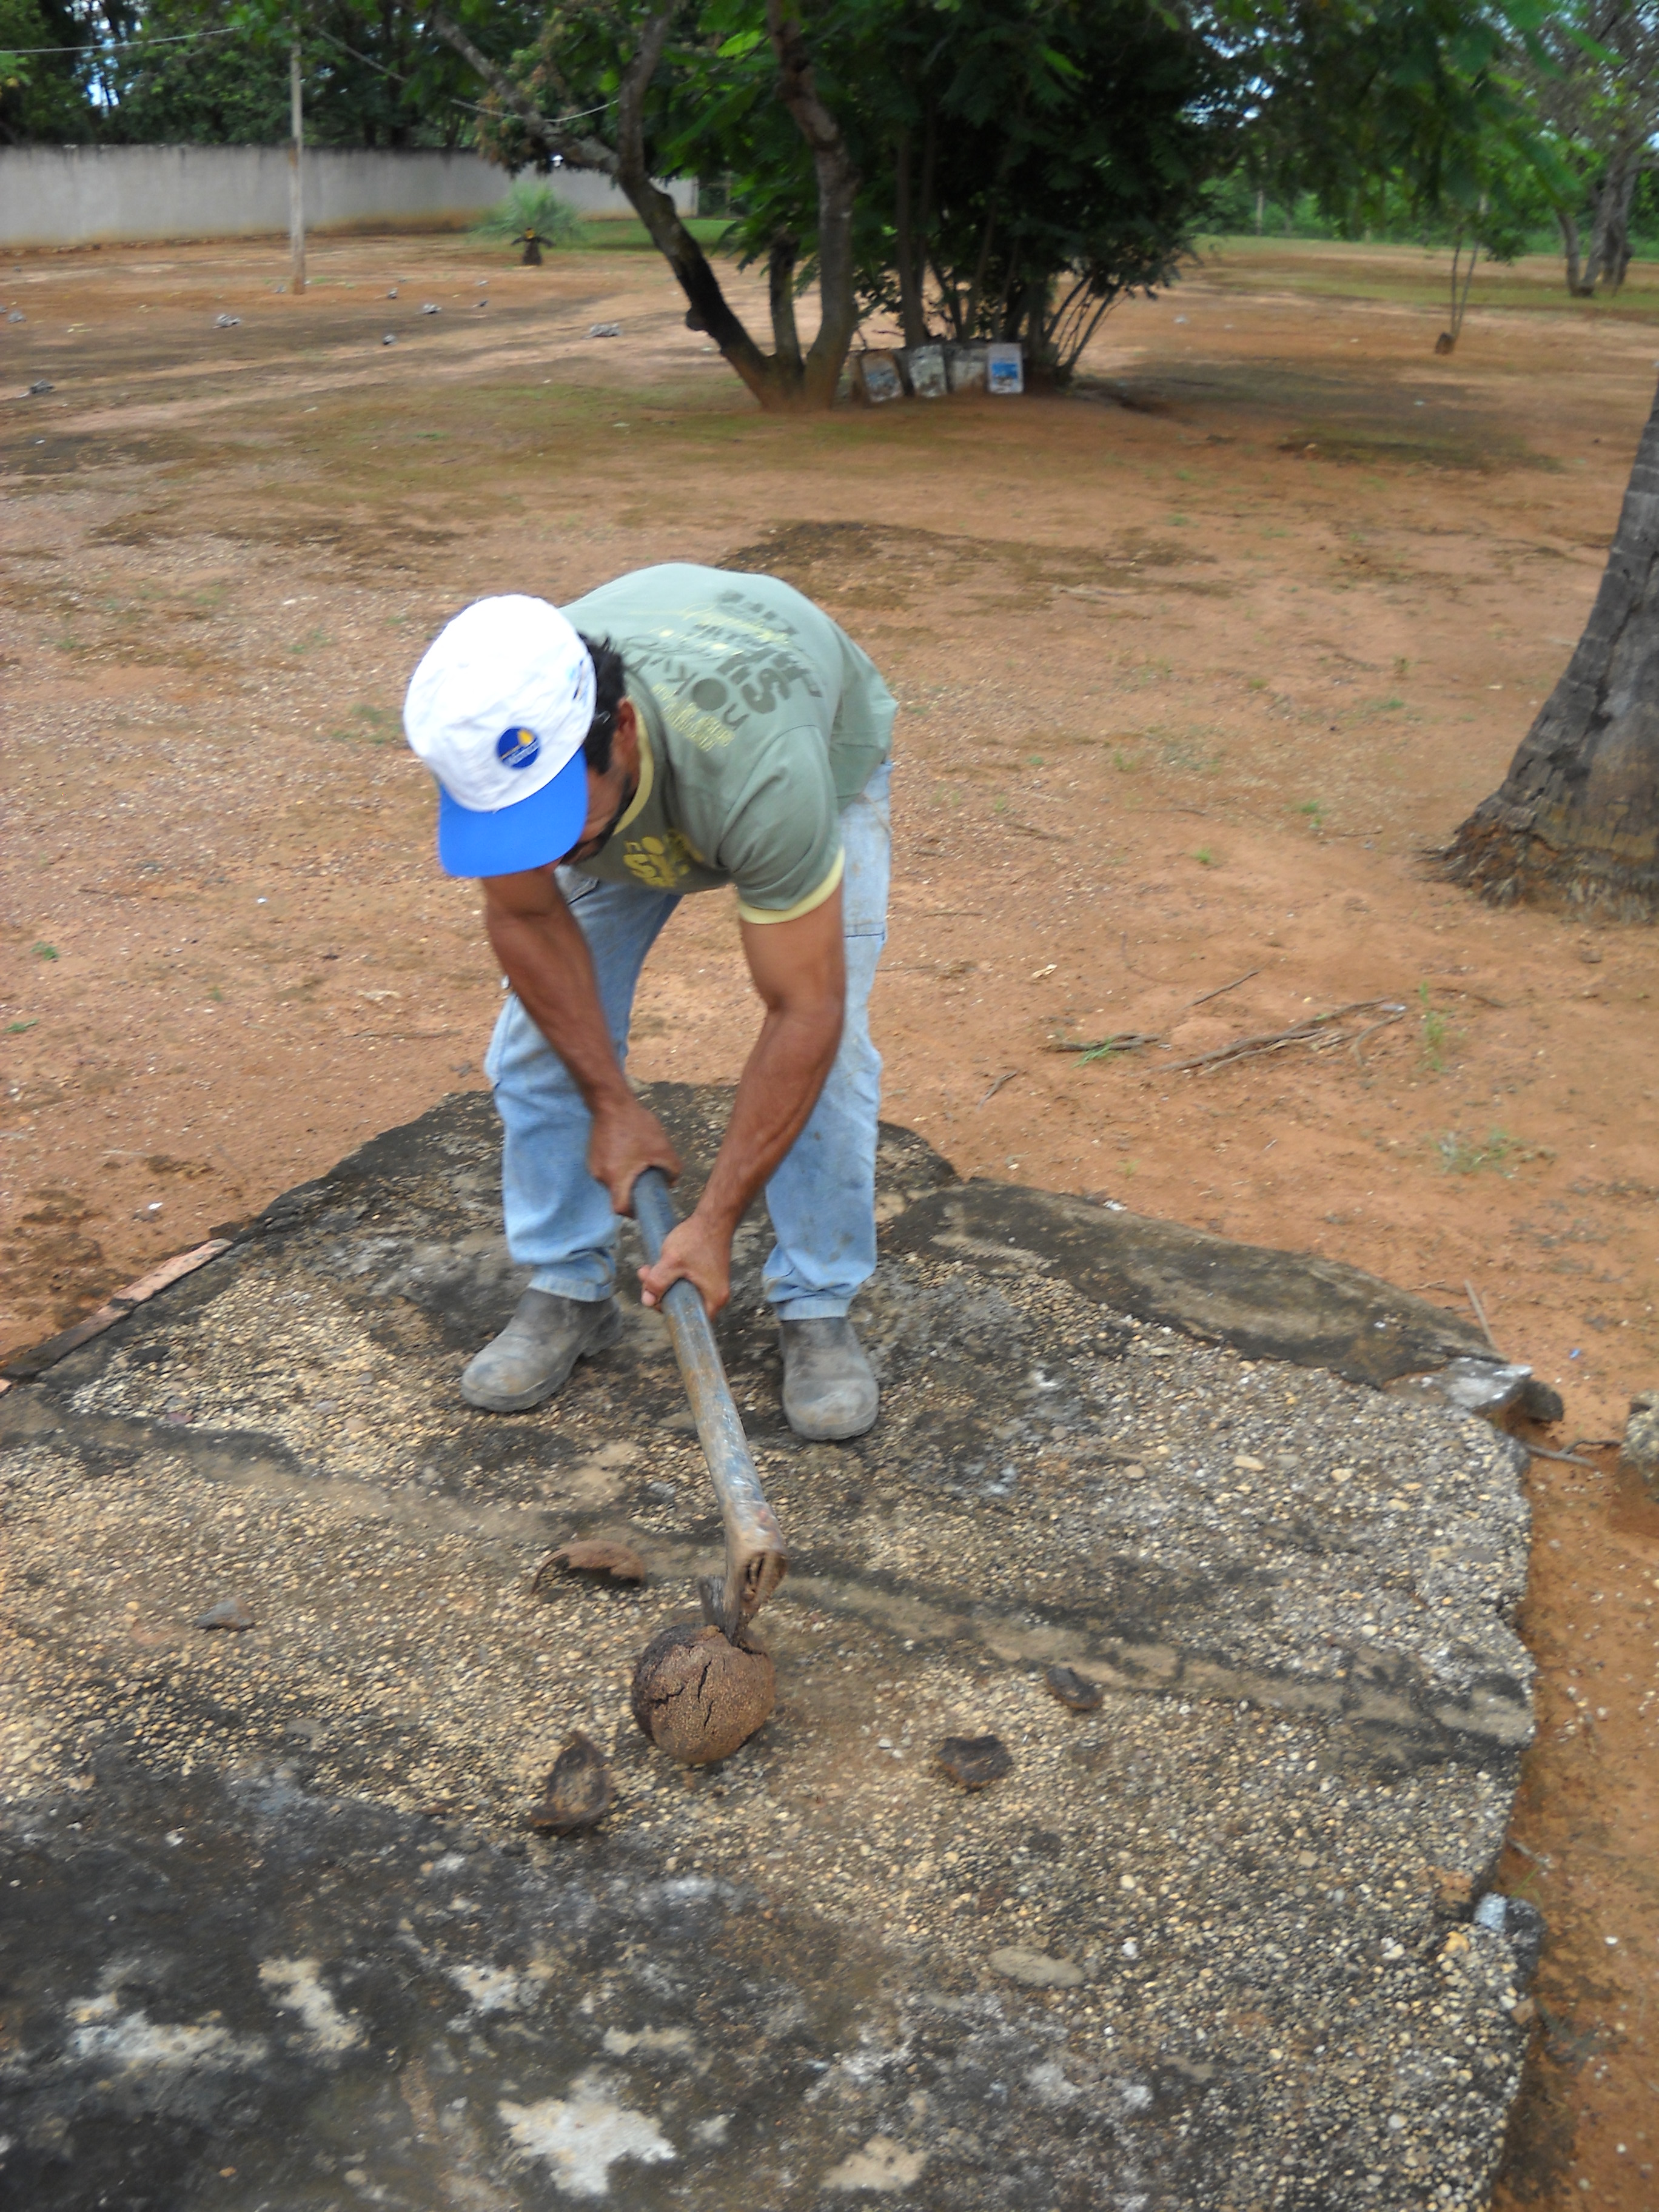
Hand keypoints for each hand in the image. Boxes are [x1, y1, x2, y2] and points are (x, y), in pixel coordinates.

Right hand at [587, 1096, 681, 1213]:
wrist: (611, 1102)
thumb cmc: (637, 1126)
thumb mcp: (662, 1148)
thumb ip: (671, 1170)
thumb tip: (671, 1182)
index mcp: (616, 1178)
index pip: (620, 1208)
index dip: (633, 1212)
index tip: (643, 1207)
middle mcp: (601, 1176)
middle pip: (617, 1194)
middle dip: (632, 1191)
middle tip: (646, 1181)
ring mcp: (594, 1165)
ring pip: (612, 1181)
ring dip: (625, 1178)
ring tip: (637, 1162)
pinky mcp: (592, 1154)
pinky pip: (607, 1169)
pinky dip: (618, 1167)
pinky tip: (628, 1152)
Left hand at [639, 1206, 732, 1315]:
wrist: (714, 1218)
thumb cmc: (698, 1239)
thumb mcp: (672, 1262)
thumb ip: (658, 1282)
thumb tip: (647, 1300)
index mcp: (713, 1300)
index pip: (688, 1319)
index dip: (668, 1311)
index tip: (654, 1296)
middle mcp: (715, 1296)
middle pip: (682, 1305)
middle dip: (660, 1292)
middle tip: (646, 1277)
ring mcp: (711, 1284)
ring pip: (680, 1292)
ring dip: (662, 1281)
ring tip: (648, 1267)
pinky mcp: (706, 1274)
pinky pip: (685, 1282)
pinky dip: (671, 1275)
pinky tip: (660, 1263)